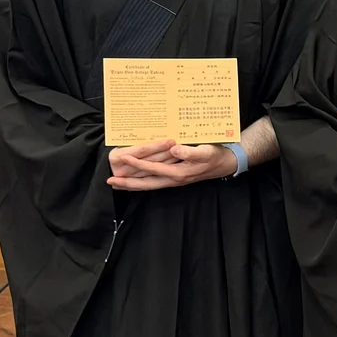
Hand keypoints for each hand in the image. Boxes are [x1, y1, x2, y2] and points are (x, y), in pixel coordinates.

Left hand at [107, 141, 237, 190]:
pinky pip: (154, 184)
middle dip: (128, 183)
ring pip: (149, 185)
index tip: (124, 158)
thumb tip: (174, 150)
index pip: (153, 168)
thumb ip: (190, 152)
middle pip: (146, 183)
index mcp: (179, 172)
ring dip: (132, 185)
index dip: (138, 164)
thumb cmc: (215, 154)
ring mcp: (174, 181)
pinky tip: (136, 182)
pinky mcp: (175, 179)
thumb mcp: (206, 151)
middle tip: (110, 181)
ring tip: (117, 184)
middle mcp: (174, 179)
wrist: (225, 163)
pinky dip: (142, 184)